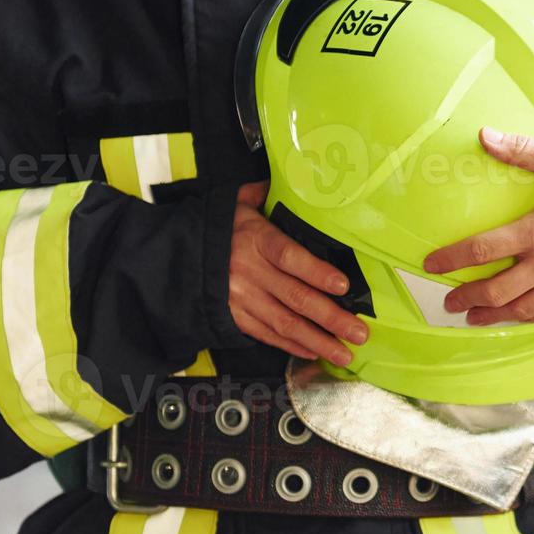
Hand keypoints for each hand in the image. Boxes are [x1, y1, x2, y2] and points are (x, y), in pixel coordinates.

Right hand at [227, 181, 368, 364]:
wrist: (173, 253)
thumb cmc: (218, 226)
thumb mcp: (239, 202)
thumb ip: (267, 194)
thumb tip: (298, 179)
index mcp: (254, 238)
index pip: (289, 257)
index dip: (317, 272)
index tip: (344, 286)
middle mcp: (248, 271)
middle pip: (295, 297)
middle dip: (331, 318)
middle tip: (360, 333)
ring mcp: (240, 298)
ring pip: (284, 323)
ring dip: (318, 340)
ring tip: (345, 354)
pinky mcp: (233, 316)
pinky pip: (266, 334)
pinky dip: (292, 345)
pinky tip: (315, 351)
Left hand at [423, 128, 533, 325]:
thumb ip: (521, 150)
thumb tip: (482, 135)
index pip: (480, 250)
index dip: (451, 259)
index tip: (431, 264)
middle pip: (495, 291)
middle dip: (467, 298)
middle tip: (450, 302)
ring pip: (521, 311)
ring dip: (493, 316)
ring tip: (475, 317)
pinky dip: (529, 319)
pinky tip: (517, 317)